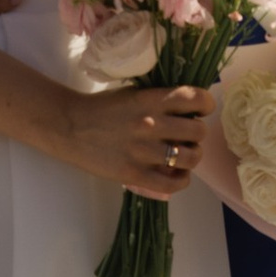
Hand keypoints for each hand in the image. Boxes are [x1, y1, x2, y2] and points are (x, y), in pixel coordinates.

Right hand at [52, 81, 216, 198]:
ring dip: (192, 156)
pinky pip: (174, 183)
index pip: (197, 99)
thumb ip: (161, 99)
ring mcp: (143, 151)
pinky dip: (182, 179)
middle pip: (199, 131)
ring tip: (181, 155)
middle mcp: (151, 123)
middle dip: (197, 133)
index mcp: (151, 99)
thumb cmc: (103, 108)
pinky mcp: (134, 174)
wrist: (69, 127)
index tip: (200, 110)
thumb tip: (192, 109)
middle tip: (186, 136)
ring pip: (191, 157)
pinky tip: (176, 174)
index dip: (206, 104)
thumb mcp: (134, 93)